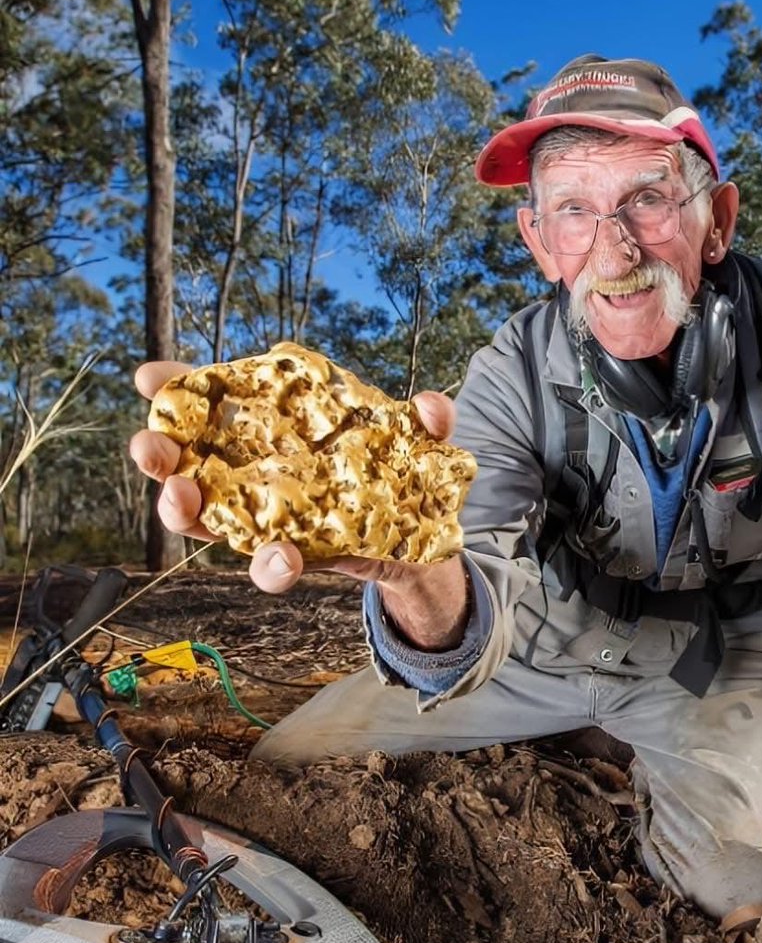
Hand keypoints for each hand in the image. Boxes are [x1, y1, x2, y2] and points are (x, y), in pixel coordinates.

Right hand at [128, 360, 459, 599]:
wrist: (422, 541)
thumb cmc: (400, 472)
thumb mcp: (417, 440)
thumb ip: (425, 420)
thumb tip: (432, 408)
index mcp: (272, 428)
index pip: (213, 403)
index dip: (175, 389)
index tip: (149, 376)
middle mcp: (254, 472)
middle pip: (186, 461)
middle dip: (157, 454)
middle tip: (149, 446)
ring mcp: (265, 518)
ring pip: (205, 519)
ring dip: (184, 511)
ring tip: (182, 500)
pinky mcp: (292, 557)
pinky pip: (268, 566)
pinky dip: (271, 565)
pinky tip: (283, 557)